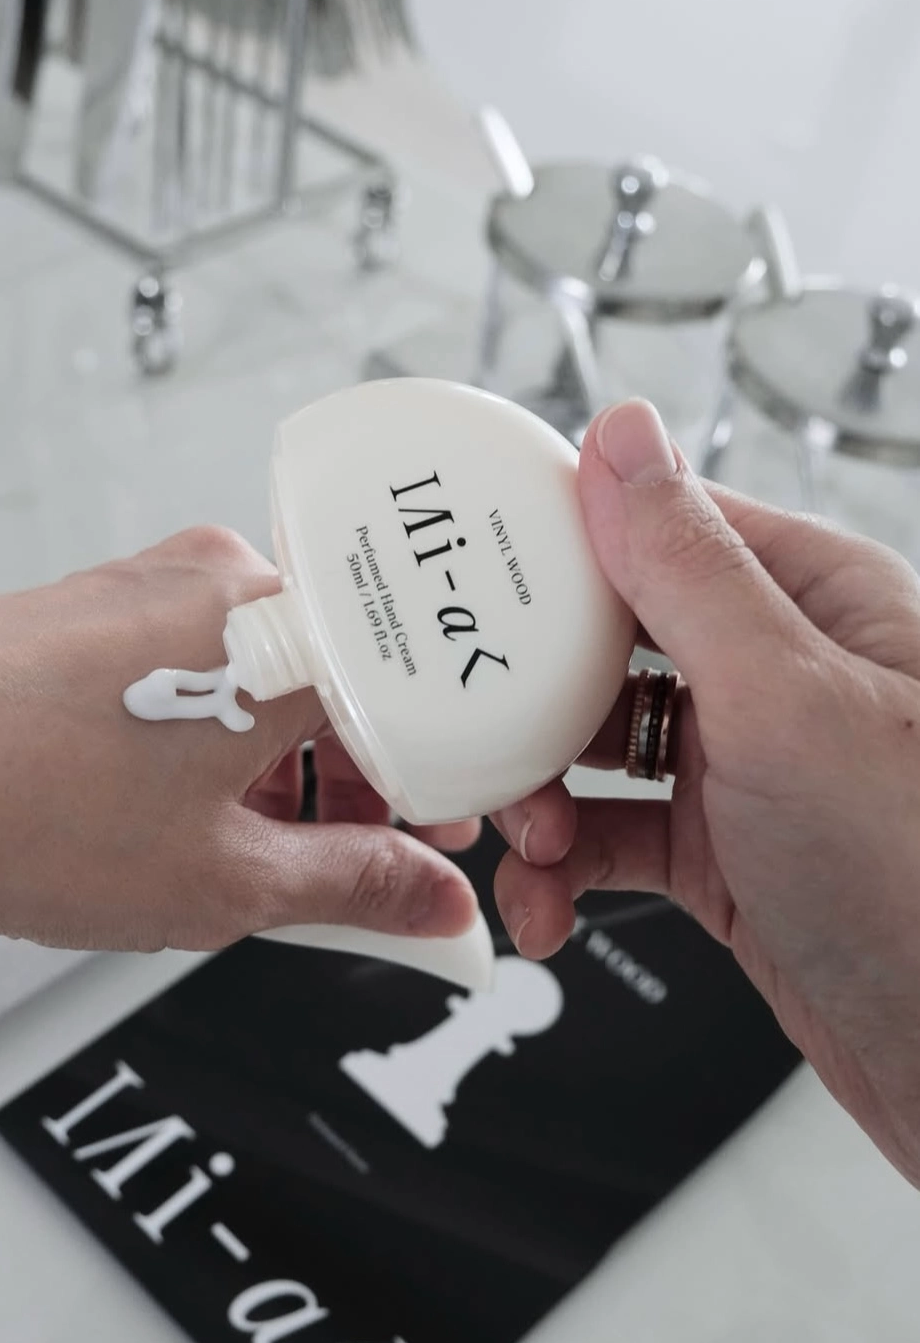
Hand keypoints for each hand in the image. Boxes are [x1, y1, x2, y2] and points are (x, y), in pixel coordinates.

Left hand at [0, 527, 477, 1004]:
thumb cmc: (23, 803)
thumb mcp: (226, 880)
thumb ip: (355, 888)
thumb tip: (426, 901)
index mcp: (292, 638)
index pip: (418, 714)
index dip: (439, 798)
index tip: (433, 850)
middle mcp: (228, 585)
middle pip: (344, 691)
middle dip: (357, 791)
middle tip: (347, 871)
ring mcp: (153, 585)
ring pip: (266, 679)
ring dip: (281, 767)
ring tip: (240, 854)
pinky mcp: (95, 602)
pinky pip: (196, 668)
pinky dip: (213, 739)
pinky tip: (174, 807)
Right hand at [492, 399, 919, 1187]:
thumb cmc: (916, 875)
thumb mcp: (787, 697)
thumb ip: (689, 567)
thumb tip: (621, 436)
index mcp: (815, 601)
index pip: (661, 530)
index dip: (556, 550)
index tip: (469, 577)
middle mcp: (781, 676)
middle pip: (608, 645)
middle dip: (531, 699)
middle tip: (483, 736)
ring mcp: (750, 769)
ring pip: (596, 751)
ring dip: (541, 799)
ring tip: (530, 845)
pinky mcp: (725, 857)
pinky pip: (613, 840)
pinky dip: (567, 873)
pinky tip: (551, 906)